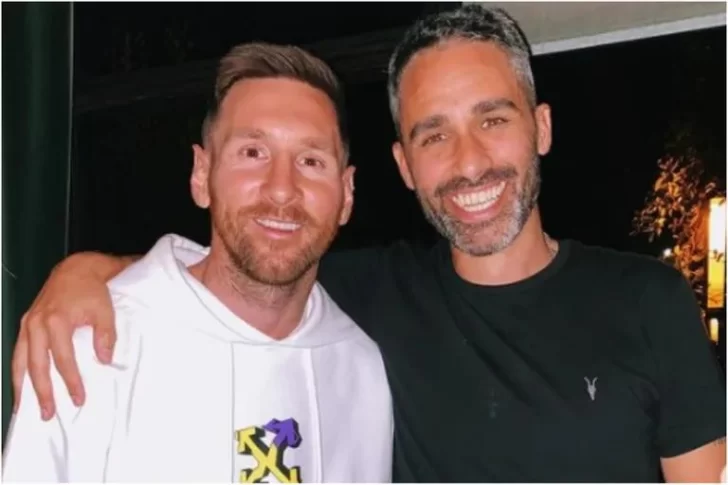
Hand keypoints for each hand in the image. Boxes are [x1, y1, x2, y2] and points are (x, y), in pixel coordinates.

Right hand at [12, 252, 122, 419]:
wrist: (76, 269)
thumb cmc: (93, 290)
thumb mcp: (105, 311)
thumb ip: (105, 336)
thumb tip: (105, 361)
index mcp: (56, 321)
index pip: (63, 360)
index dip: (71, 381)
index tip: (78, 399)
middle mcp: (36, 324)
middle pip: (36, 365)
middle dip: (42, 392)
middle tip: (48, 414)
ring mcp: (27, 323)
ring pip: (20, 361)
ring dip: (22, 386)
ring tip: (23, 408)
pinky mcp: (25, 323)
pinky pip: (18, 351)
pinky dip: (18, 370)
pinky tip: (20, 385)